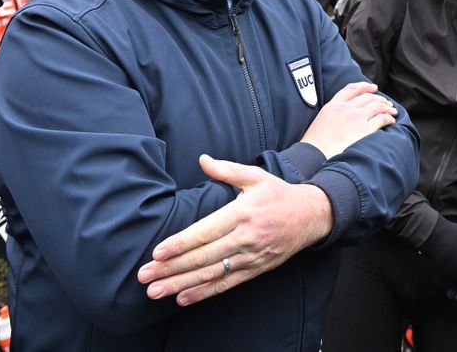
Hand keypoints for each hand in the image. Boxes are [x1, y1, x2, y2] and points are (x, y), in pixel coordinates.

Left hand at [138, 154, 332, 305]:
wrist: (311, 216)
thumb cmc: (278, 194)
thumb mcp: (255, 176)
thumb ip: (226, 169)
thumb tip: (202, 159)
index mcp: (242, 212)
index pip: (206, 231)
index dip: (181, 243)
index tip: (158, 252)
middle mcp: (246, 237)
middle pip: (203, 256)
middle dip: (171, 268)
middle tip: (144, 276)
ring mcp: (251, 256)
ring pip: (212, 274)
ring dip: (181, 284)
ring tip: (155, 291)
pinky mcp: (256, 269)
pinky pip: (227, 284)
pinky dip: (204, 293)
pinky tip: (182, 298)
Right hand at [300, 81, 397, 157]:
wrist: (316, 153)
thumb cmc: (316, 143)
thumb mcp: (321, 120)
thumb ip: (333, 113)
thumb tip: (343, 116)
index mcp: (334, 105)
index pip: (351, 89)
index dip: (365, 86)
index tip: (373, 88)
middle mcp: (346, 108)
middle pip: (367, 97)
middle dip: (380, 98)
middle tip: (387, 102)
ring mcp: (356, 118)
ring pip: (377, 106)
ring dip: (387, 107)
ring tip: (392, 111)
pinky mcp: (365, 129)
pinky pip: (381, 119)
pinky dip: (389, 118)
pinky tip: (391, 121)